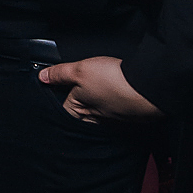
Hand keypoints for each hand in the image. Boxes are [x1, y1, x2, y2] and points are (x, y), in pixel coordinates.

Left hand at [37, 55, 161, 123]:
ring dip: (99, 101)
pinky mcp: (128, 116)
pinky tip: (118, 92)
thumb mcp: (80, 70)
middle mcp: (94, 121)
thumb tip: (43, 76)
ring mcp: (112, 120)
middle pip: (80, 111)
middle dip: (79, 99)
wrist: (149, 88)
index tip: (59, 83)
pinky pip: (116, 110)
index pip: (61, 107)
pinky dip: (115, 102)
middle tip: (83, 84)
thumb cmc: (114, 82)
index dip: (59, 93)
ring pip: (99, 111)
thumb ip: (60, 73)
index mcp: (78, 112)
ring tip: (102, 86)